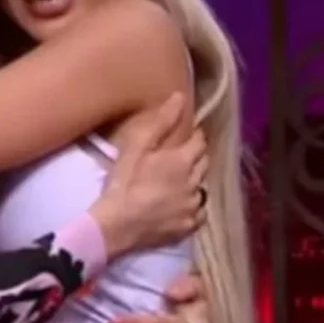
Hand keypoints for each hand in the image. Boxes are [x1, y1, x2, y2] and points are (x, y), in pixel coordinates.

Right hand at [90, 93, 208, 258]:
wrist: (118, 224)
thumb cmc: (125, 183)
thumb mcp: (138, 148)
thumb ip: (161, 122)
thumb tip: (180, 97)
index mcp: (182, 160)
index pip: (200, 142)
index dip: (195, 136)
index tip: (188, 134)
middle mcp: (194, 182)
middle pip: (205, 163)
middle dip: (198, 156)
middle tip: (184, 156)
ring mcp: (193, 206)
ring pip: (203, 188)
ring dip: (196, 182)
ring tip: (182, 182)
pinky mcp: (188, 226)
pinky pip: (200, 213)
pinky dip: (194, 208)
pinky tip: (184, 207)